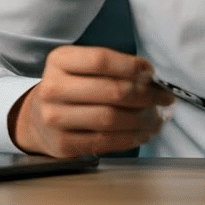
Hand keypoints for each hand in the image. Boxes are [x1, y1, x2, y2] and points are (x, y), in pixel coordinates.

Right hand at [10, 45, 174, 157]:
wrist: (39, 119)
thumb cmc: (73, 88)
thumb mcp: (82, 68)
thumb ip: (112, 69)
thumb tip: (151, 80)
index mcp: (59, 61)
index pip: (101, 60)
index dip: (132, 66)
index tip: (152, 73)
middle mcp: (52, 88)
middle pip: (111, 91)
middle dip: (146, 95)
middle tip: (165, 98)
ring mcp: (54, 118)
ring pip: (111, 118)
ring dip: (142, 119)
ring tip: (158, 118)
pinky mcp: (62, 144)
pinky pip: (105, 141)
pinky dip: (130, 138)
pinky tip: (142, 133)